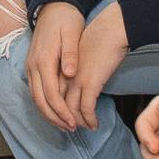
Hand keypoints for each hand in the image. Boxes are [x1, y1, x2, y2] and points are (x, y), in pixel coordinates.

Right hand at [24, 0, 84, 131]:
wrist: (53, 6)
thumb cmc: (65, 19)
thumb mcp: (71, 32)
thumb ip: (70, 54)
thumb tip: (69, 73)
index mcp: (43, 60)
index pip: (50, 93)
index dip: (61, 110)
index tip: (73, 121)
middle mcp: (33, 66)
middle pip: (40, 100)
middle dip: (54, 117)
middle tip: (70, 128)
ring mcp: (31, 67)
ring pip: (36, 98)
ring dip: (48, 114)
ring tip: (64, 125)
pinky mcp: (33, 67)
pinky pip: (36, 91)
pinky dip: (45, 105)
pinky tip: (56, 111)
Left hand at [57, 0, 130, 130]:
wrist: (110, 29)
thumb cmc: (97, 38)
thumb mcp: (77, 53)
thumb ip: (71, 68)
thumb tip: (72, 80)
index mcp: (56, 67)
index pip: (48, 94)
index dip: (52, 110)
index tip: (60, 119)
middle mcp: (62, 75)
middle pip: (56, 106)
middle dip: (62, 121)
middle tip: (70, 129)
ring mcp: (75, 80)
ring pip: (70, 111)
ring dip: (77, 123)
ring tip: (86, 128)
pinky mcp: (90, 83)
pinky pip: (86, 108)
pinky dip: (90, 119)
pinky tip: (95, 124)